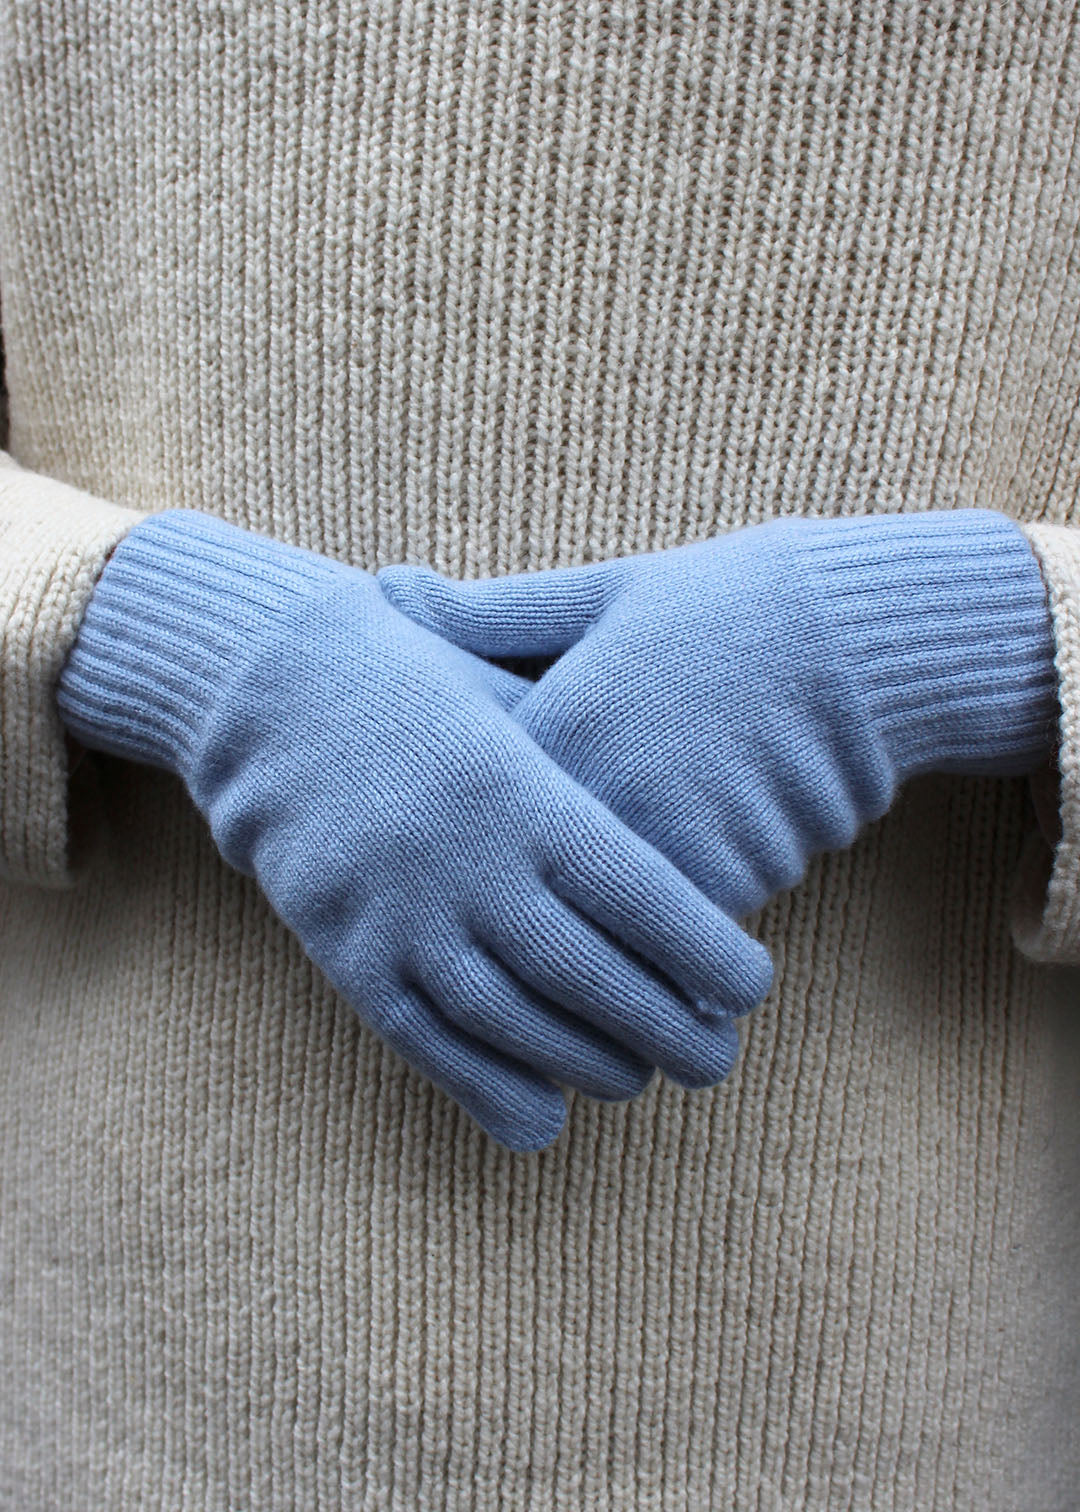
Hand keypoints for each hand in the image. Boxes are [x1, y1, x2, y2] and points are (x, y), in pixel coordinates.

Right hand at [56, 511, 774, 1149]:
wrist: (278, 692)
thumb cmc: (432, 688)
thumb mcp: (519, 699)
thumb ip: (593, 764)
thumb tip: (695, 844)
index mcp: (521, 788)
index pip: (637, 890)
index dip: (705, 951)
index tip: (755, 985)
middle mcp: (464, 857)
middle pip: (587, 974)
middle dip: (668, 1032)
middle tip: (717, 1060)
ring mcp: (399, 912)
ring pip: (512, 1021)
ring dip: (590, 1067)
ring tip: (641, 1077)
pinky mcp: (347, 952)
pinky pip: (424, 1043)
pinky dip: (487, 1091)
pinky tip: (543, 1118)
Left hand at [381, 510, 1057, 920]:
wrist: (857, 632)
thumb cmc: (714, 607)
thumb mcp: (598, 596)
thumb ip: (489, 613)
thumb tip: (385, 587)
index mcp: (560, 714)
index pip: (480, 813)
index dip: (464, 840)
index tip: (454, 859)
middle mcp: (605, 784)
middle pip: (538, 885)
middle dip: (535, 908)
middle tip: (530, 915)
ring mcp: (671, 832)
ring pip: (613, 918)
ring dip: (617, 918)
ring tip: (642, 868)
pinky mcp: (739, 867)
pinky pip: (683, 922)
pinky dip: (687, 914)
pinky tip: (703, 865)